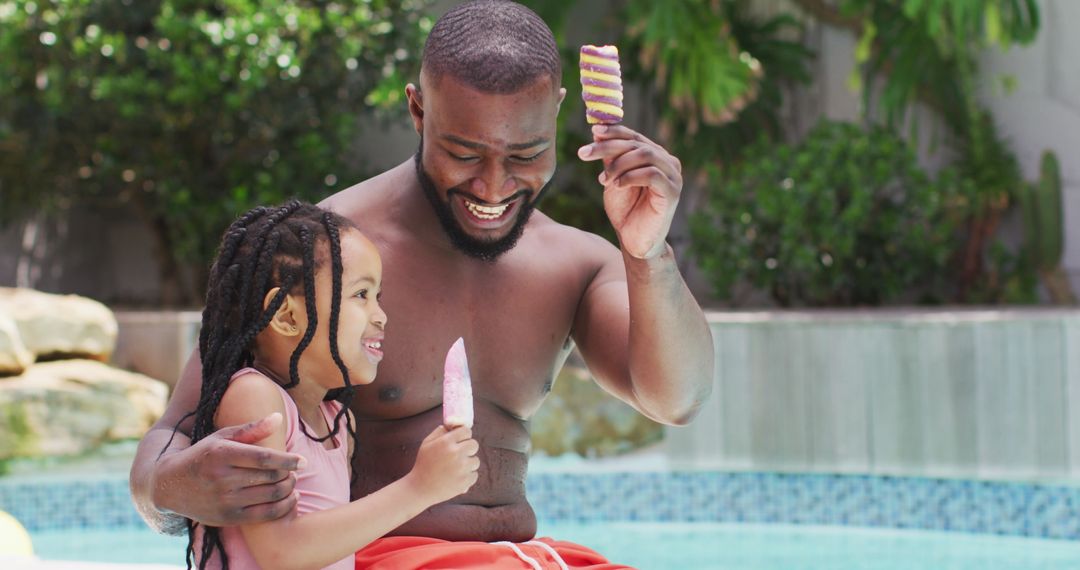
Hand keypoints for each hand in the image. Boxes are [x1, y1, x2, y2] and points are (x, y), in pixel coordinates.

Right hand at [153, 414, 303, 526]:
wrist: (170, 485)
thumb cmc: (202, 456)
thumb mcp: (222, 437)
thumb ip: (251, 429)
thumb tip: (279, 417)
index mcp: (222, 454)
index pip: (264, 458)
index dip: (288, 460)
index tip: (302, 461)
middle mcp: (222, 478)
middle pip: (271, 477)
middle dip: (289, 474)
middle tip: (295, 470)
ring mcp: (225, 500)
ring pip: (271, 496)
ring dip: (289, 489)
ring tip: (292, 482)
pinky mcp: (228, 517)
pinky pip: (265, 515)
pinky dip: (284, 507)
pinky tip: (290, 499)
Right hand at [406, 425, 479, 504]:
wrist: (420, 488)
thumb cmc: (423, 464)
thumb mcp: (426, 444)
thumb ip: (440, 432)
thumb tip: (452, 426)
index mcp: (446, 442)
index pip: (467, 431)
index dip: (464, 435)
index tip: (461, 440)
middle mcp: (456, 453)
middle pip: (474, 444)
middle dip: (468, 448)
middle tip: (460, 454)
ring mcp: (462, 468)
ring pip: (476, 460)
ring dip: (468, 463)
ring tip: (456, 468)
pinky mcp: (465, 481)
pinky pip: (475, 474)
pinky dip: (468, 476)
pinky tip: (457, 477)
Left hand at [578, 124, 682, 258]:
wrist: (634, 241)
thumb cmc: (625, 210)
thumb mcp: (613, 178)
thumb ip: (611, 157)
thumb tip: (598, 130)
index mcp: (655, 156)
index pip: (634, 136)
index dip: (614, 131)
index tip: (593, 131)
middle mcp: (668, 162)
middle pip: (637, 144)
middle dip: (608, 147)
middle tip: (584, 153)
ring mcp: (673, 176)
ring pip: (645, 155)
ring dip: (619, 165)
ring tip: (604, 180)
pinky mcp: (673, 192)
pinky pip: (652, 174)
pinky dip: (630, 177)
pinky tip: (617, 186)